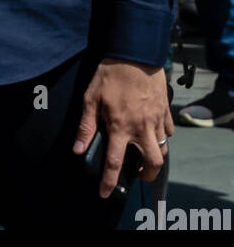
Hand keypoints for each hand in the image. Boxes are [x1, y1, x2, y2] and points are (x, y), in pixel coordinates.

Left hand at [73, 59, 171, 197]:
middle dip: (147, 175)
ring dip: (155, 156)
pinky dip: (163, 135)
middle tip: (138, 174)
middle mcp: (142, 128)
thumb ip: (86, 125)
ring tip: (145, 154)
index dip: (109, 182)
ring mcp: (157, 120)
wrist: (135, 53)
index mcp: (121, 127)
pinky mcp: (165, 110)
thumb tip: (77, 148)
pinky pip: (169, 131)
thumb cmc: (110, 74)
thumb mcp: (91, 98)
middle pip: (153, 164)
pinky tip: (153, 131)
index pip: (115, 163)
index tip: (105, 193)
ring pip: (163, 149)